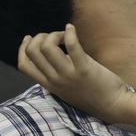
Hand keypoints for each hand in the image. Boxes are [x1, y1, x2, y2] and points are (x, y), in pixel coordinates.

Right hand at [18, 24, 132, 120]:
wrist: (113, 106)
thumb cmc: (92, 94)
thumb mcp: (66, 88)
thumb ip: (55, 74)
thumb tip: (51, 52)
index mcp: (49, 85)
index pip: (23, 65)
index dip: (23, 48)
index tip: (29, 38)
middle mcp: (55, 80)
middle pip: (33, 52)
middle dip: (40, 37)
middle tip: (55, 37)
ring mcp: (68, 75)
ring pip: (46, 47)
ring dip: (54, 34)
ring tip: (65, 34)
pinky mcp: (84, 69)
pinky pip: (71, 45)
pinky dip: (69, 32)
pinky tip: (71, 28)